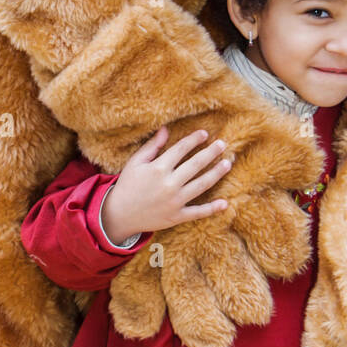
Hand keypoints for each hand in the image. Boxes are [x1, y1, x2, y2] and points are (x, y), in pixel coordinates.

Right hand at [101, 125, 230, 244]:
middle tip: (223, 144)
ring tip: (228, 163)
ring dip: (216, 174)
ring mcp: (174, 202)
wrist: (119, 215)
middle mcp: (169, 184)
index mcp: (158, 168)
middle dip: (211, 153)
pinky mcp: (176, 217)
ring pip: (201, 185)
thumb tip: (166, 129)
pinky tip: (225, 203)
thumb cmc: (128, 185)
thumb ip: (152, 146)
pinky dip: (211, 209)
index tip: (205, 134)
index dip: (194, 140)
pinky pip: (197, 212)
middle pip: (196, 165)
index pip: (181, 149)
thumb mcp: (136, 162)